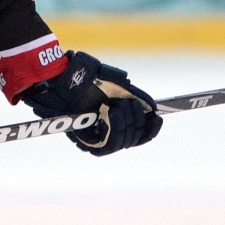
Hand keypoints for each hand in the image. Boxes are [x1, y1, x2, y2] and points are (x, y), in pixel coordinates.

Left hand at [22, 51, 161, 155]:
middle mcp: (107, 132)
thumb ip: (136, 97)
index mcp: (117, 120)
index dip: (151, 128)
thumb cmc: (88, 79)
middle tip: (127, 103)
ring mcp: (97, 139)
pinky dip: (114, 128)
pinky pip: (109, 145)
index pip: (140, 134)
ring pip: (124, 143)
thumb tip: (153, 108)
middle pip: (135, 139)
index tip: (158, 117)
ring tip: (116, 106)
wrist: (66, 80)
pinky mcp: (86, 142)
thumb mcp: (118, 85)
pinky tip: (110, 113)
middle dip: (137, 120)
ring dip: (126, 122)